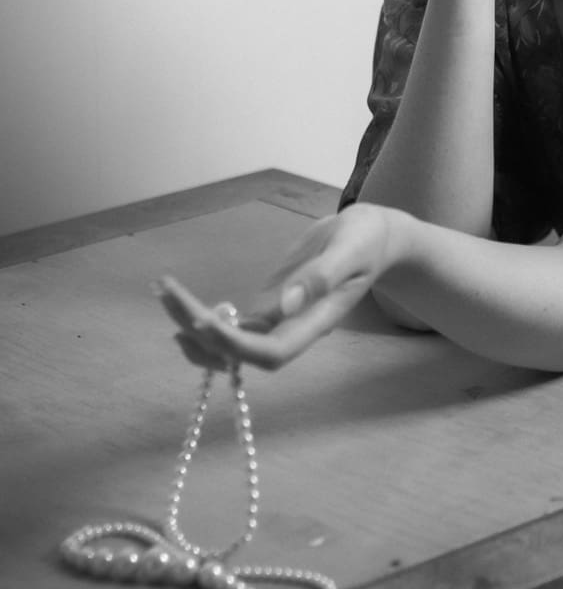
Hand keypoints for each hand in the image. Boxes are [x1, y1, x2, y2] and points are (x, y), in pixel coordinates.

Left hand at [156, 203, 401, 370]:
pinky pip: (231, 324)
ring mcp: (279, 319)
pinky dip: (202, 315)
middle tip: (167, 293)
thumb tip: (286, 304)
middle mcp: (293, 329)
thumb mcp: (352, 249)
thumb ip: (324, 276)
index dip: (235, 347)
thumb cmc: (367, 239)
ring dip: (193, 325)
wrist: (372, 235)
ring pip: (230, 341)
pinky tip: (178, 299)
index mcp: (316, 322)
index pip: (271, 352)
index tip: (202, 323)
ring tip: (164, 292)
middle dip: (200, 332)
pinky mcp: (269, 305)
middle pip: (241, 352)